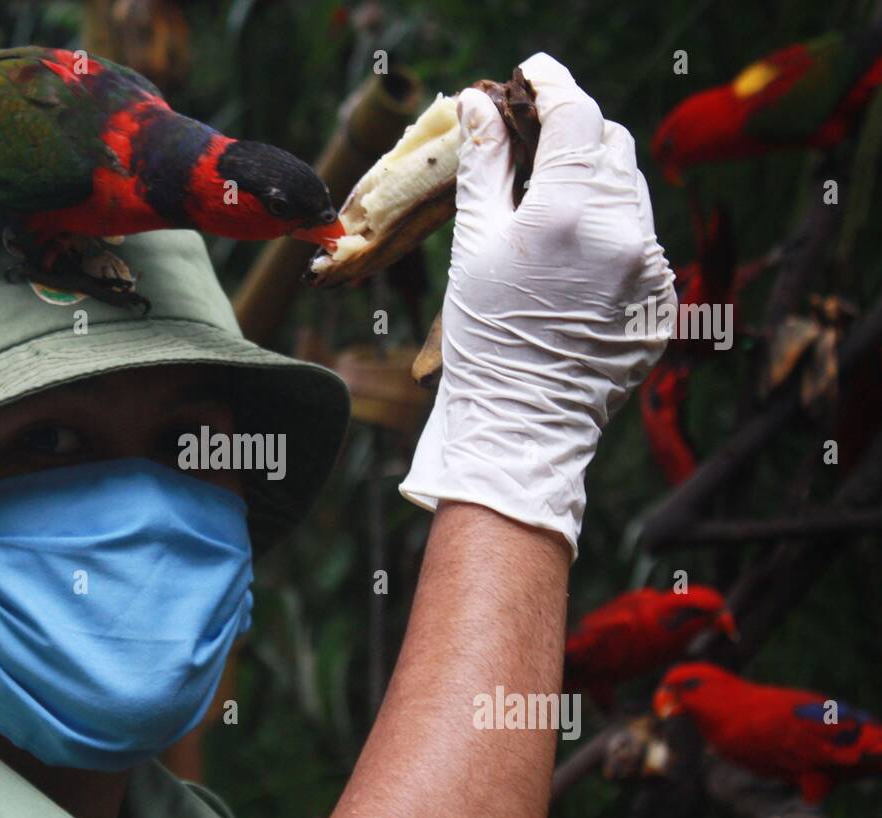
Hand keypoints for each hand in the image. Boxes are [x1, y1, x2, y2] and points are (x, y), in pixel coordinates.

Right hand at [400, 52, 676, 559]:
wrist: (522, 425)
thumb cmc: (485, 338)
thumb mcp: (474, 246)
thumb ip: (484, 166)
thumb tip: (477, 104)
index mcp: (572, 210)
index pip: (575, 112)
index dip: (551, 83)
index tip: (532, 72)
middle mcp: (625, 230)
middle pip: (612, 145)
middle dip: (575, 137)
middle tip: (533, 150)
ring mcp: (651, 266)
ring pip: (632, 191)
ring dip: (596, 185)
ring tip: (550, 215)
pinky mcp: (662, 297)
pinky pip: (642, 239)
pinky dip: (610, 233)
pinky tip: (572, 264)